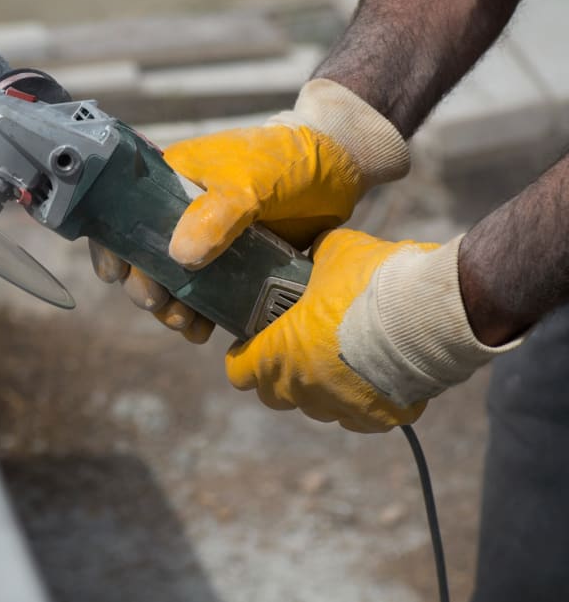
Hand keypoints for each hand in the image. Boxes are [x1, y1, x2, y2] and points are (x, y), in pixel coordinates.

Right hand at [91, 78, 409, 337]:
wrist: (339, 170)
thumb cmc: (285, 160)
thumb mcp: (248, 180)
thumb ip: (216, 215)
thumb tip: (180, 258)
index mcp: (171, 183)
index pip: (124, 215)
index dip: (112, 246)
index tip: (116, 275)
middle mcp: (181, 215)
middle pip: (145, 259)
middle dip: (146, 286)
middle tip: (157, 304)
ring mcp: (209, 243)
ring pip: (175, 284)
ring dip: (172, 308)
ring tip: (185, 324)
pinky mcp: (236, 267)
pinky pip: (210, 297)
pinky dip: (203, 316)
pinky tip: (207, 331)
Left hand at [226, 228, 517, 431]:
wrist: (431, 313)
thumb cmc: (371, 281)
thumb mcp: (334, 251)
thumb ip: (315, 257)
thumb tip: (315, 252)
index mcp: (280, 353)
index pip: (239, 373)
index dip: (244, 358)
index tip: (253, 343)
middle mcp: (305, 389)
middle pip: (276, 394)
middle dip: (280, 375)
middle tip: (296, 349)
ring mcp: (343, 407)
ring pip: (319, 407)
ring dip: (321, 389)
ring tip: (340, 359)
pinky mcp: (382, 417)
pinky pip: (361, 417)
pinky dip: (363, 400)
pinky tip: (374, 376)